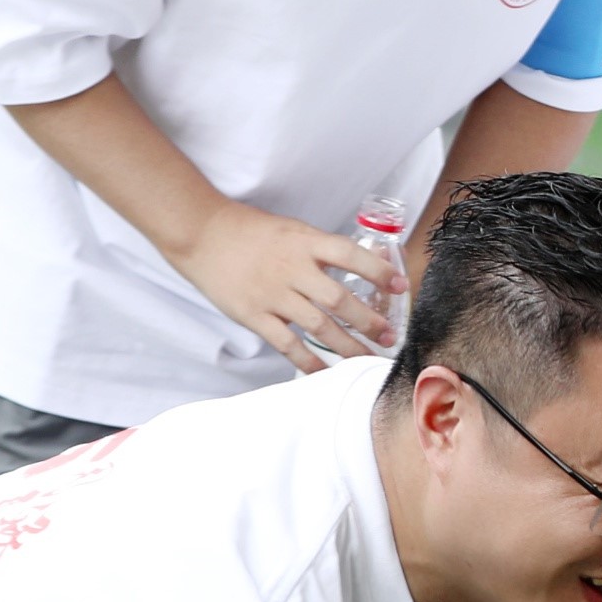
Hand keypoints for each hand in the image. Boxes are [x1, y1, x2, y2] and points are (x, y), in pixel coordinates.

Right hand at [167, 200, 400, 371]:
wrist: (201, 233)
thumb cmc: (249, 230)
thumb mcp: (292, 230)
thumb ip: (322, 248)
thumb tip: (364, 261)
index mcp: (304, 242)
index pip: (350, 254)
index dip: (378, 271)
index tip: (400, 286)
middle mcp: (292, 268)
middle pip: (339, 299)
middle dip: (368, 321)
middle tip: (389, 337)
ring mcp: (273, 293)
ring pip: (318, 325)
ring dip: (348, 345)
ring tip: (368, 358)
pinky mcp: (253, 314)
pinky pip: (286, 344)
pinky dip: (308, 361)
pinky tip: (324, 372)